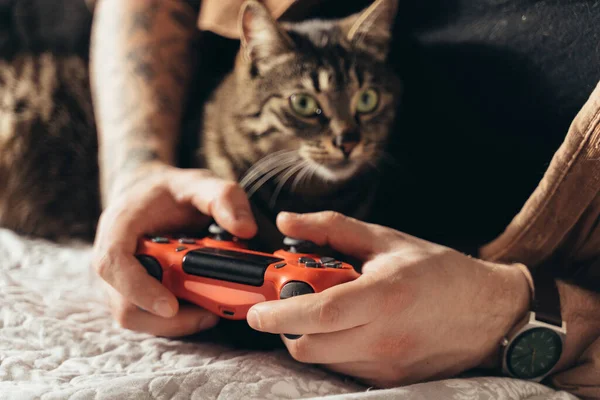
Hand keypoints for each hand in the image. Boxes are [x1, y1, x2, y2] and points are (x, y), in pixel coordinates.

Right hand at [93, 165, 256, 336]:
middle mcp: (111, 260)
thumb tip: (246, 229)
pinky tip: (203, 309)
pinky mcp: (132, 296)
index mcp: (119, 227)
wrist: (148, 195)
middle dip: (169, 318)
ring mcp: (118, 282)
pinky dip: (176, 320)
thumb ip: (222, 198)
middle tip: (210, 314)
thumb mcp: (199, 183)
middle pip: (125, 305)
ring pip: (138, 319)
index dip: (138, 290)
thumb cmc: (170, 192)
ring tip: (211, 312)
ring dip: (175, 323)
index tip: (171, 306)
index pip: (113, 264)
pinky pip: (149, 319)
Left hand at [246, 211, 530, 386]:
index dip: (279, 313)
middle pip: (308, 346)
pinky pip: (343, 368)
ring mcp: (386, 366)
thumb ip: (332, 229)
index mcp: (383, 298)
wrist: (490, 312)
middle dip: (287, 326)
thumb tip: (287, 222)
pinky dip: (332, 348)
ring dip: (309, 336)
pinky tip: (349, 325)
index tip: (256, 310)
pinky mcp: (390, 380)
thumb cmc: (439, 271)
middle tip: (292, 300)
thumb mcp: (387, 239)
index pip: (318, 314)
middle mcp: (383, 339)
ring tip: (326, 308)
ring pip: (322, 359)